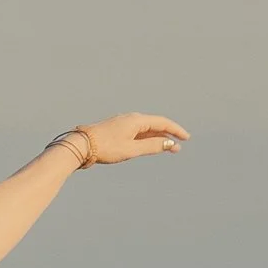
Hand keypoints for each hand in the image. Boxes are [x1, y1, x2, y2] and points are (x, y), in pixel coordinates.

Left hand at [70, 113, 189, 164]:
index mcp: (136, 120)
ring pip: (146, 129)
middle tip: (179, 146)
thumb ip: (152, 146)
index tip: (186, 138)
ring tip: (167, 148)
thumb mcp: (131, 149)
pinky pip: (137, 132)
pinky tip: (149, 145)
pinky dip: (147, 138)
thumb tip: (170, 144)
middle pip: (155, 125)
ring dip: (158, 137)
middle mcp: (131, 118)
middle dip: (168, 135)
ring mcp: (123, 123)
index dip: (176, 130)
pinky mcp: (116, 130)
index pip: (162, 122)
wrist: (80, 146)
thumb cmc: (105, 148)